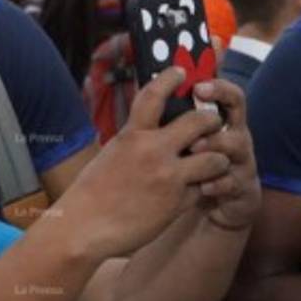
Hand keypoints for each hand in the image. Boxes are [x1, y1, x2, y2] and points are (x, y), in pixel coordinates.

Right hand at [56, 67, 227, 260]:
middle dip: (212, 121)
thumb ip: (133, 142)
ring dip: (217, 159)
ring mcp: (168, 177)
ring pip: (216, 157)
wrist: (83, 229)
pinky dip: (203, 188)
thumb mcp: (109, 156)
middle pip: (200, 121)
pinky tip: (194, 191)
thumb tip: (150, 131)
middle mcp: (153, 151)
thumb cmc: (90, 194)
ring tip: (210, 164)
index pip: (155, 95)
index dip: (171, 78)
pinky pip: (205, 187)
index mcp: (131, 136)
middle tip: (212, 125)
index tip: (181, 71)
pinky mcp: (178, 203)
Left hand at [186, 79, 259, 231]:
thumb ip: (171, 120)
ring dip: (212, 144)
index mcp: (219, 120)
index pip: (226, 94)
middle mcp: (234, 135)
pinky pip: (233, 181)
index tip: (198, 86)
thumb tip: (149, 93)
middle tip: (187, 121)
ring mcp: (241, 160)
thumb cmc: (189, 167)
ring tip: (191, 149)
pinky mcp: (242, 187)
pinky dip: (217, 183)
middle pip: (235, 113)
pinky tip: (202, 186)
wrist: (210, 206)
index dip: (217, 87)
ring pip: (235, 144)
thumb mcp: (179, 142)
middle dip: (210, 117)